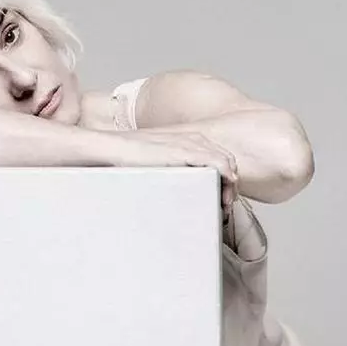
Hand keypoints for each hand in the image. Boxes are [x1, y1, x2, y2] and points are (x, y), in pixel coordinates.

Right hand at [108, 129, 238, 209]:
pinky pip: (217, 163)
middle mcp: (195, 139)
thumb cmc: (132, 160)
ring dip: (230, 185)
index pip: (220, 158)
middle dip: (231, 184)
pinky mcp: (187, 151)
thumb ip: (176, 172)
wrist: (115, 149)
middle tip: (225, 206)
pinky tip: (223, 192)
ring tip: (224, 205)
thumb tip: (180, 192)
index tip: (222, 199)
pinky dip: (225, 177)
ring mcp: (192, 143)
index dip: (226, 179)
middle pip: (227, 161)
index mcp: (190, 140)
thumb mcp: (161, 165)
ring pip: (227, 162)